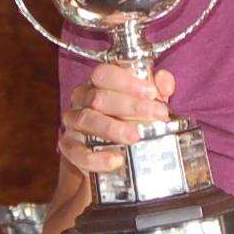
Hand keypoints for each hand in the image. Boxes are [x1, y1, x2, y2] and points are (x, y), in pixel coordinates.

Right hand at [57, 63, 175, 173]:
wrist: (111, 152)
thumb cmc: (129, 119)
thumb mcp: (146, 102)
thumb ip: (157, 88)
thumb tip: (164, 82)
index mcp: (98, 83)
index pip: (104, 74)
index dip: (127, 81)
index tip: (152, 92)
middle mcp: (82, 100)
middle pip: (98, 97)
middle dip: (131, 106)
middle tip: (157, 115)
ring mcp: (73, 123)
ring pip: (87, 120)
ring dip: (113, 128)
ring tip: (136, 136)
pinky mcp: (69, 148)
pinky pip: (77, 152)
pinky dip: (96, 157)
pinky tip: (115, 160)